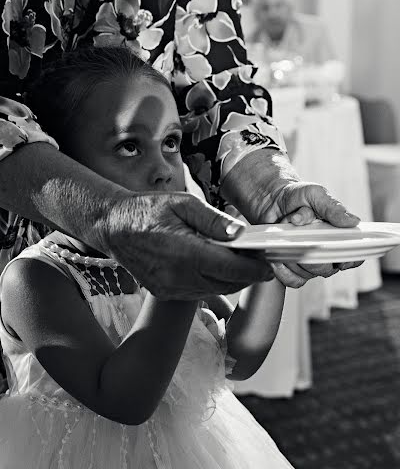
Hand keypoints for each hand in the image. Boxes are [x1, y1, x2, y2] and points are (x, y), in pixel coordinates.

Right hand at [97, 191, 273, 299]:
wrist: (114, 226)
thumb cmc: (146, 210)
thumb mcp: (183, 204)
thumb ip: (214, 220)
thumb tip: (240, 232)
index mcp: (185, 253)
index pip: (230, 269)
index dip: (254, 270)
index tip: (268, 266)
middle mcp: (178, 277)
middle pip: (226, 284)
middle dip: (246, 275)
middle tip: (257, 261)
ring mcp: (170, 288)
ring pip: (213, 291)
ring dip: (229, 280)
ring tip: (237, 261)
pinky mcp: (164, 293)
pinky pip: (197, 292)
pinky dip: (211, 282)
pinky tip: (213, 266)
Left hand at [221, 149, 362, 287]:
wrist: (270, 199)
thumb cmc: (296, 196)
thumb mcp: (315, 194)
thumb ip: (332, 207)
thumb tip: (353, 222)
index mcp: (337, 235)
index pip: (353, 256)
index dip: (349, 260)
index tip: (339, 258)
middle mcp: (325, 251)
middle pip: (328, 269)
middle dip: (313, 255)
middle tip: (301, 237)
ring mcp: (308, 260)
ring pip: (308, 274)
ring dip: (294, 257)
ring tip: (285, 238)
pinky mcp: (291, 266)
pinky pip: (293, 279)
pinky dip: (284, 271)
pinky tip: (277, 257)